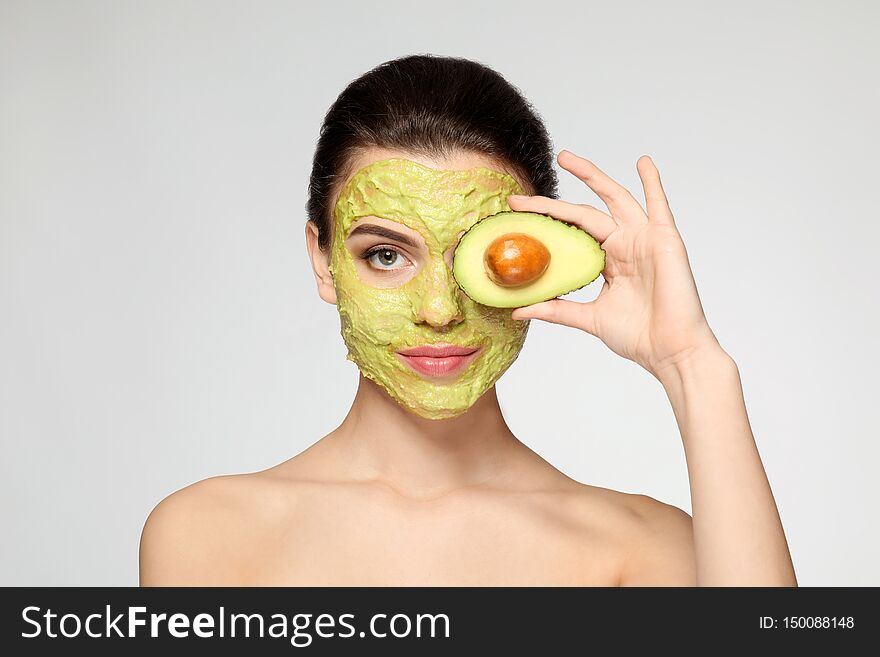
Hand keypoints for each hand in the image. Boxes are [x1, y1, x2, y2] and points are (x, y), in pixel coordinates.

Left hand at [507, 150, 721, 380]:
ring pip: (614, 199)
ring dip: (592, 177)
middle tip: (520, 196)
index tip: (515, 216)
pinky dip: (652, 183)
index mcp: (608, 261)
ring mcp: (644, 239)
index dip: (545, 224)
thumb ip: (556, 310)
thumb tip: (517, 311)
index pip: (572, 234)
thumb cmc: (638, 336)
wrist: (670, 350)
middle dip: (552, 202)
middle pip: (585, 212)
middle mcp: (624, 245)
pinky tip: (643, 162)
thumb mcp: (588, 318)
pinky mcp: (664, 239)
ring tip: (566, 159)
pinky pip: (658, 205)